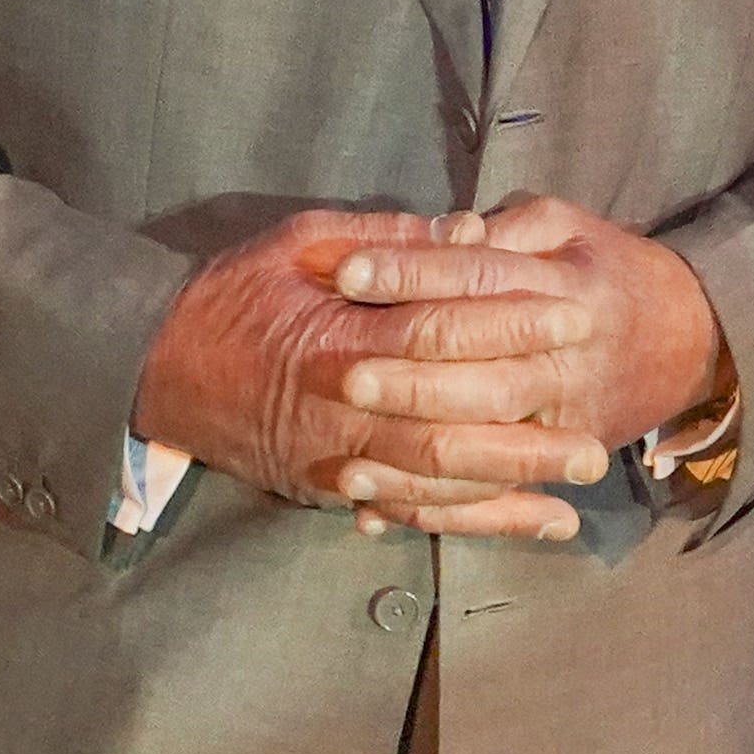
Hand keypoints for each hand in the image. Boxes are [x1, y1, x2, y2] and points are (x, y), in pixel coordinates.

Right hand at [132, 207, 608, 542]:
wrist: (156, 366)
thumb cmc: (229, 296)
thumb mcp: (297, 242)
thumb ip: (382, 241)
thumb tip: (466, 231)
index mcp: (343, 339)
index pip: (444, 332)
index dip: (514, 324)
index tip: (575, 317)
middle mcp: (347, 409)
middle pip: (454, 426)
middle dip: (529, 433)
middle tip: (598, 435)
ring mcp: (339, 457)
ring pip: (440, 480)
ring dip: (514, 486)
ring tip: (578, 484)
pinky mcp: (334, 487)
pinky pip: (414, 510)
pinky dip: (475, 519)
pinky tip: (528, 522)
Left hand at [329, 198, 728, 528]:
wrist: (690, 338)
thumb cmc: (608, 270)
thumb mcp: (565, 228)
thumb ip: (505, 229)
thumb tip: (445, 232)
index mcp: (565, 287)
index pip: (479, 279)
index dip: (411, 272)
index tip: (347, 272)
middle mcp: (563, 361)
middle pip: (481, 376)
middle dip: (411, 380)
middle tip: (346, 378)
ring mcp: (563, 420)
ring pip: (485, 449)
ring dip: (414, 463)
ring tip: (347, 469)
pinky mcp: (557, 461)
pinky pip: (493, 495)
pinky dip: (437, 512)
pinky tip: (376, 513)